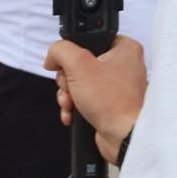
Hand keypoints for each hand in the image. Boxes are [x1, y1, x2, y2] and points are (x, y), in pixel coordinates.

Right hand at [46, 35, 147, 165]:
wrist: (123, 137)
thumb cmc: (111, 101)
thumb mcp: (78, 65)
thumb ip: (61, 50)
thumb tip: (52, 56)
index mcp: (124, 48)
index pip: (88, 39)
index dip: (72, 53)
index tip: (63, 64)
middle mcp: (124, 65)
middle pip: (80, 63)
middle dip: (68, 80)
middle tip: (71, 88)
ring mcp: (117, 86)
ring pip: (80, 83)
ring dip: (69, 95)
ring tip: (71, 104)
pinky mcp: (111, 103)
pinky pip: (86, 99)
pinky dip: (76, 106)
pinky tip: (72, 114)